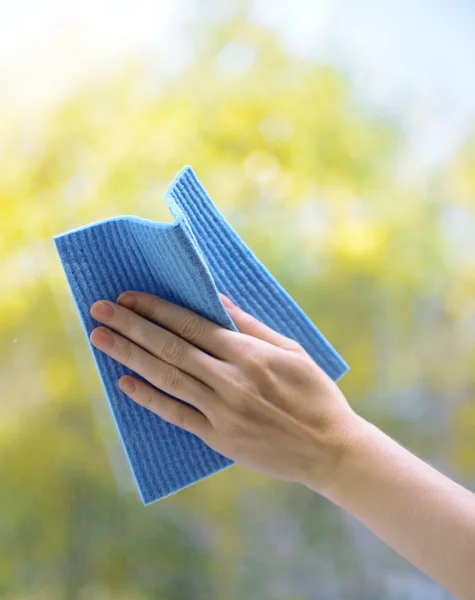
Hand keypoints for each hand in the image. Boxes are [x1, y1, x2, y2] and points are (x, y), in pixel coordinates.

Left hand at [89, 292, 358, 494]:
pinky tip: (126, 383)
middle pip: (171, 347)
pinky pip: (177, 415)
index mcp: (249, 354)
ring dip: (130, 356)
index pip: (192, 324)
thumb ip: (251, 326)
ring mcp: (222, 411)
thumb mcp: (291, 350)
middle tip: (100, 310)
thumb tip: (218, 300)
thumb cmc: (314, 394)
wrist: (329, 448)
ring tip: (101, 339)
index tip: (129, 297)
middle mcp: (230, 379)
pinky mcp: (219, 438)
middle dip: (132, 326)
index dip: (157, 309)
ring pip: (167, 377)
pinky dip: (150, 398)